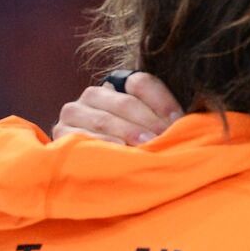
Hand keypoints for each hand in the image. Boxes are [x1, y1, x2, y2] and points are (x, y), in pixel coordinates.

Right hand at [53, 71, 183, 145]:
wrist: (92, 167)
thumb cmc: (132, 146)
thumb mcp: (149, 128)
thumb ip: (163, 121)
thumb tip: (186, 124)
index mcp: (117, 85)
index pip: (141, 82)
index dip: (162, 101)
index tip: (179, 120)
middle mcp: (94, 94)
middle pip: (125, 102)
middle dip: (148, 121)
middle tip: (164, 138)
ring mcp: (75, 112)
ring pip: (105, 118)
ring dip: (128, 133)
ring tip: (147, 145)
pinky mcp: (63, 132)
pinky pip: (84, 136)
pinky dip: (104, 144)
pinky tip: (120, 151)